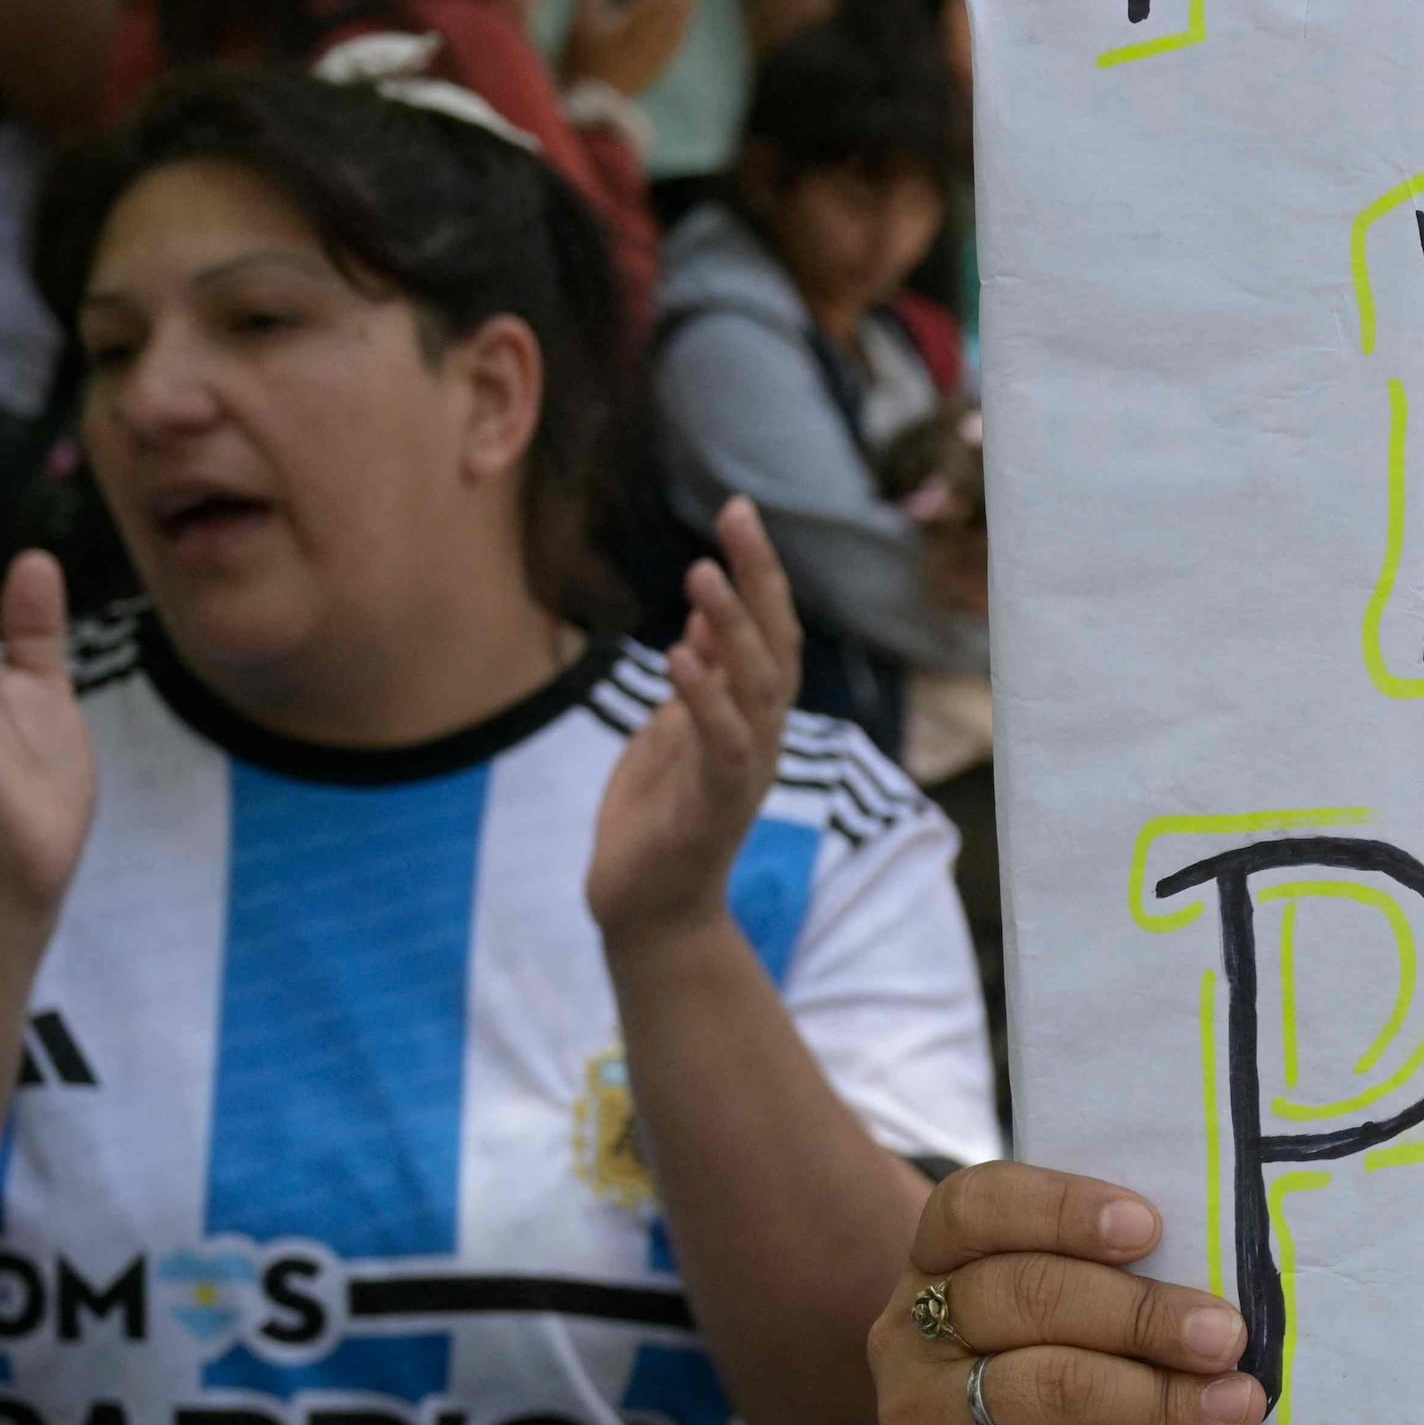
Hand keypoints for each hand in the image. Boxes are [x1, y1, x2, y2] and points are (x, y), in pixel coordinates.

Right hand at [559, 0, 698, 100]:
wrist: (592, 101)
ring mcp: (664, 51)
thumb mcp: (580, 20)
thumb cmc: (581, 58)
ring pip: (684, 15)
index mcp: (636, 25)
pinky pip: (682, 29)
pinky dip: (682, 9)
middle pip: (679, 0)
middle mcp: (656, 39)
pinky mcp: (665, 61)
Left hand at [588, 501, 799, 949]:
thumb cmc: (658, 824)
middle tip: (737, 515)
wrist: (647, 912)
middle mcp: (762, 737)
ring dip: (733, 627)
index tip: (737, 511)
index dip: (757, 572)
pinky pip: (719, 743)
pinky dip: (704, 698)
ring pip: (756, 686)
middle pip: (775, 643)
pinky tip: (679, 653)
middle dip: (759, 578)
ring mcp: (744, 771)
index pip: (768, 630)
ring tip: (703, 572)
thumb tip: (707, 609)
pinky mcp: (715, 805)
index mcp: (750, 716)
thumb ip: (696, 678)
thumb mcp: (670, 732)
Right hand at [874, 1166, 1263, 1424]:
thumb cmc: (1106, 1412)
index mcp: (943, 1262)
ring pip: (1042, 1389)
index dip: (1060, 1209)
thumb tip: (1226, 1260)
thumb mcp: (1115, 1335)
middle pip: (1020, 1297)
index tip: (1149, 1228)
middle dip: (1138, 1314)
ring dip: (1156, 1397)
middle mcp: (910, 1337)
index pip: (975, 1207)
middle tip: (1226, 1335)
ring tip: (1236, 1406)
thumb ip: (1140, 1287)